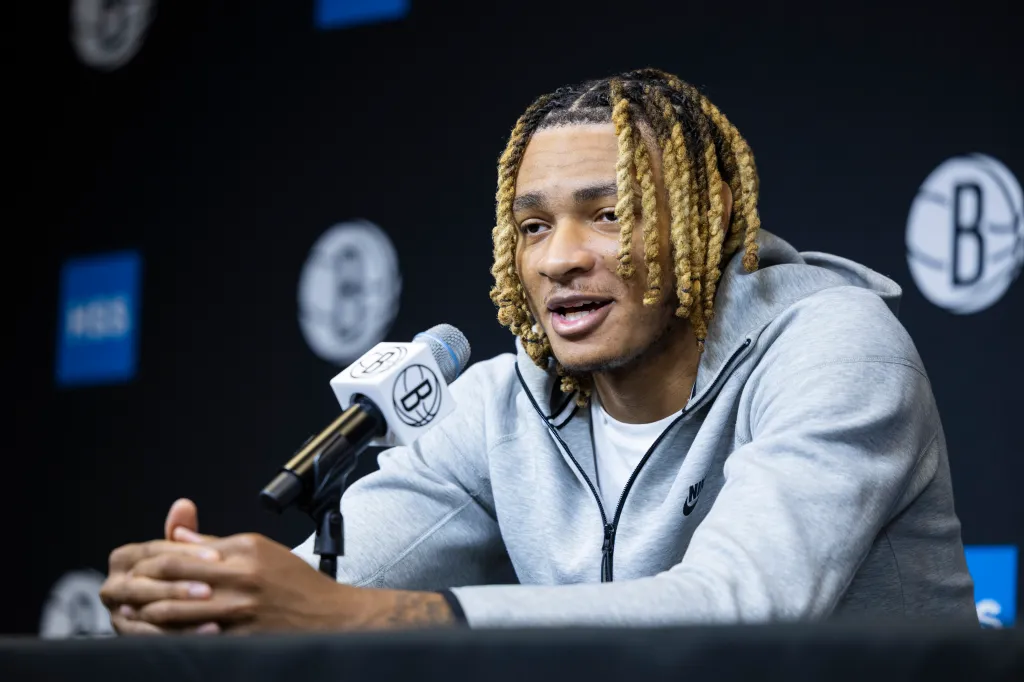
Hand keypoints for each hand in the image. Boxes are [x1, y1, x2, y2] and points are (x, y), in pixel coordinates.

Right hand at [100, 499, 221, 634]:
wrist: (178, 609)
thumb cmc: (184, 573)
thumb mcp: (185, 553)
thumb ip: (185, 532)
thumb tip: (184, 504)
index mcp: (124, 558)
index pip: (156, 551)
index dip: (187, 552)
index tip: (218, 556)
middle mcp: (114, 585)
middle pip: (148, 581)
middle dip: (181, 585)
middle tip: (212, 589)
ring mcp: (118, 612)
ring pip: (150, 609)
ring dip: (183, 610)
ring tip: (215, 612)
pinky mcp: (129, 636)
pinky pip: (156, 636)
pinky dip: (184, 633)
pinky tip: (212, 630)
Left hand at [116, 530, 454, 633]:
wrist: (332, 619)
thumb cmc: (296, 584)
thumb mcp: (262, 550)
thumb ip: (219, 543)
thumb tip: (180, 537)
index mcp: (243, 551)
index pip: (185, 549)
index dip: (152, 557)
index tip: (134, 564)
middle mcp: (240, 578)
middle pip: (175, 577)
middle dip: (141, 583)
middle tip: (118, 587)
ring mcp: (239, 611)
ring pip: (177, 610)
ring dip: (146, 612)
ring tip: (126, 612)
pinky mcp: (239, 639)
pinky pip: (194, 637)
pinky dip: (169, 635)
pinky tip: (155, 634)